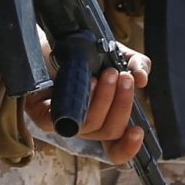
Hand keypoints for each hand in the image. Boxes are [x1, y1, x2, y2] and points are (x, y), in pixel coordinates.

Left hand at [26, 42, 150, 163]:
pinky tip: (90, 82)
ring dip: (105, 99)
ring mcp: (62, 122)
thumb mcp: (115, 54)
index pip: (114, 148)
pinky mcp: (42, 114)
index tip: (138, 130)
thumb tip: (142, 79)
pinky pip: (65, 119)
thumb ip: (135, 64)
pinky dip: (84, 101)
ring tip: (109, 73)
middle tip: (125, 78)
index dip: (128, 146)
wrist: (50, 36)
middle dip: (122, 106)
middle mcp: (82, 124)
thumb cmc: (81, 51)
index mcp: (101, 118)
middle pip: (109, 133)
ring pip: (91, 125)